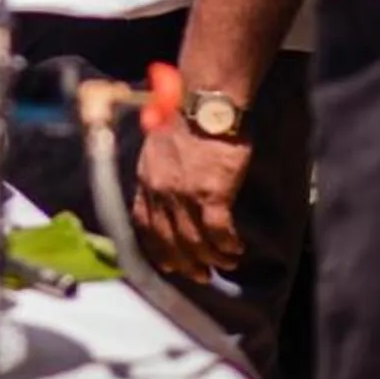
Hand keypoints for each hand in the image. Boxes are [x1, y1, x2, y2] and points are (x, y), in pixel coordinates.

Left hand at [134, 125, 248, 279]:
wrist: (205, 103)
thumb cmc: (186, 118)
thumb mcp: (158, 147)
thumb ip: (159, 172)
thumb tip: (168, 191)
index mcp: (145, 179)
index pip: (143, 225)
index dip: (156, 248)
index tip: (168, 263)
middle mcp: (159, 191)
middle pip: (168, 240)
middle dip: (184, 263)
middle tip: (200, 275)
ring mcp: (184, 194)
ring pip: (194, 240)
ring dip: (211, 258)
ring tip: (225, 263)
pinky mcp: (211, 193)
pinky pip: (218, 231)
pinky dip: (226, 245)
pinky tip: (236, 249)